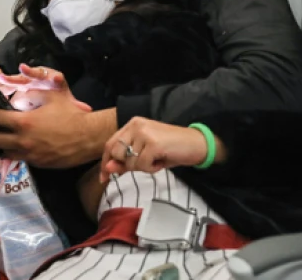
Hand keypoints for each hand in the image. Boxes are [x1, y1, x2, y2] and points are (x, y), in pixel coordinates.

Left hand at [0, 65, 116, 167]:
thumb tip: (20, 73)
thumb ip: (34, 83)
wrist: (88, 137)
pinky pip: (16, 156)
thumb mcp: (53, 92)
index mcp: (23, 122)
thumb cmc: (71, 113)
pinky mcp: (36, 162)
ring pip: (1, 149)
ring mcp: (28, 154)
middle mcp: (22, 141)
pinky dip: (10, 149)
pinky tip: (13, 142)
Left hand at [100, 118, 224, 182]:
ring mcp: (144, 133)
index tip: (104, 177)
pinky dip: (151, 169)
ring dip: (142, 168)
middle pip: (116, 154)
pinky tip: (161, 161)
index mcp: (132, 124)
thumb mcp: (145, 155)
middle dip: (127, 166)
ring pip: (129, 162)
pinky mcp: (153, 144)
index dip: (105, 162)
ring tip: (156, 160)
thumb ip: (126, 161)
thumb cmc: (171, 150)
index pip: (110, 144)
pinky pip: (142, 166)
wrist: (197, 144)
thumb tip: (108, 168)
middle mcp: (136, 125)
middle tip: (146, 164)